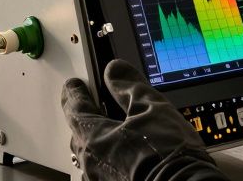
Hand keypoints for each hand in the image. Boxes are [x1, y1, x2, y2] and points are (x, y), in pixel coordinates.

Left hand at [61, 60, 226, 180]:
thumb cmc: (168, 156)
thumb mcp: (152, 107)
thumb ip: (129, 86)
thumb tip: (115, 71)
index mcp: (94, 137)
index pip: (74, 108)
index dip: (74, 92)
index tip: (74, 85)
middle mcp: (92, 162)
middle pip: (80, 133)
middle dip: (86, 117)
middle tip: (95, 104)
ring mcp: (101, 179)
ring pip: (91, 154)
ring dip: (98, 140)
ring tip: (116, 132)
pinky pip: (103, 171)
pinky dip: (110, 159)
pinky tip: (126, 156)